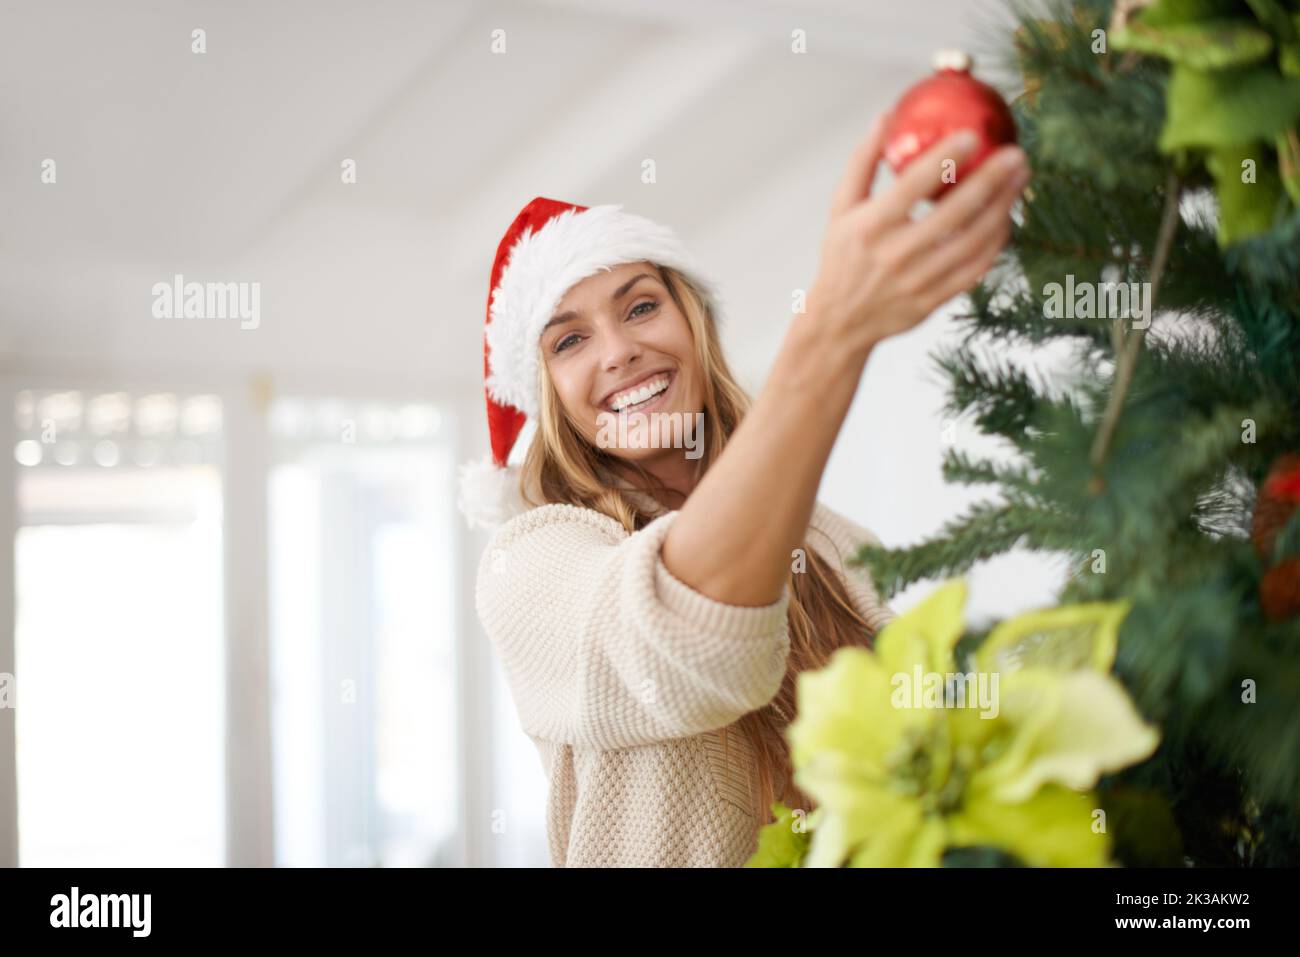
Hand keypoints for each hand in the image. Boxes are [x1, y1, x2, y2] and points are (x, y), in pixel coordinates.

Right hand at [808, 113, 1030, 352]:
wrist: (838, 322)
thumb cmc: (842, 257)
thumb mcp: (840, 209)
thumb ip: (862, 163)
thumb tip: (887, 116)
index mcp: (870, 227)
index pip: (913, 186)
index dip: (946, 157)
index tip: (973, 134)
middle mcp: (895, 255)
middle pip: (954, 212)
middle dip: (992, 180)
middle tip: (1016, 155)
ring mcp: (917, 281)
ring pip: (972, 241)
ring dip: (1002, 208)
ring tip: (1019, 181)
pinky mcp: (933, 301)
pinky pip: (974, 269)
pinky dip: (995, 243)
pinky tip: (1006, 220)